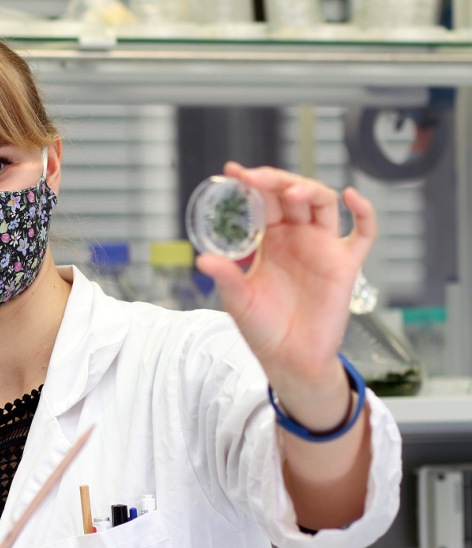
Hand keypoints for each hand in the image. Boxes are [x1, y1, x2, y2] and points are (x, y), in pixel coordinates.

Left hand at [195, 162, 376, 387]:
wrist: (289, 359)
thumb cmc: (263, 328)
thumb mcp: (237, 301)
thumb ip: (226, 277)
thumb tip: (202, 259)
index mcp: (270, 240)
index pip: (263, 201)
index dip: (251, 183)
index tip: (232, 171)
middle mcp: (297, 237)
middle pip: (292, 194)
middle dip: (274, 181)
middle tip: (253, 177)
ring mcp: (323, 247)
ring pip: (322, 204)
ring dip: (308, 190)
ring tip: (289, 192)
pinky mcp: (346, 264)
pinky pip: (363, 232)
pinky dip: (363, 210)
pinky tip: (350, 195)